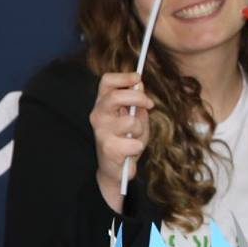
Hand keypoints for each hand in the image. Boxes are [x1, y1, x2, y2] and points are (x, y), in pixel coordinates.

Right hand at [90, 71, 152, 209]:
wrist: (115, 170)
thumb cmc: (126, 140)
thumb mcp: (135, 118)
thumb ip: (137, 103)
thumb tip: (140, 84)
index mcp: (103, 104)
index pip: (106, 82)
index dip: (123, 76)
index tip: (138, 78)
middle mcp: (98, 115)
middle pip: (115, 97)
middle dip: (137, 98)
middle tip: (149, 104)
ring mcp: (101, 132)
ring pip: (130, 122)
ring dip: (140, 129)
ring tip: (135, 136)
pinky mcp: (108, 149)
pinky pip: (134, 142)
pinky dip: (138, 146)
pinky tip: (131, 151)